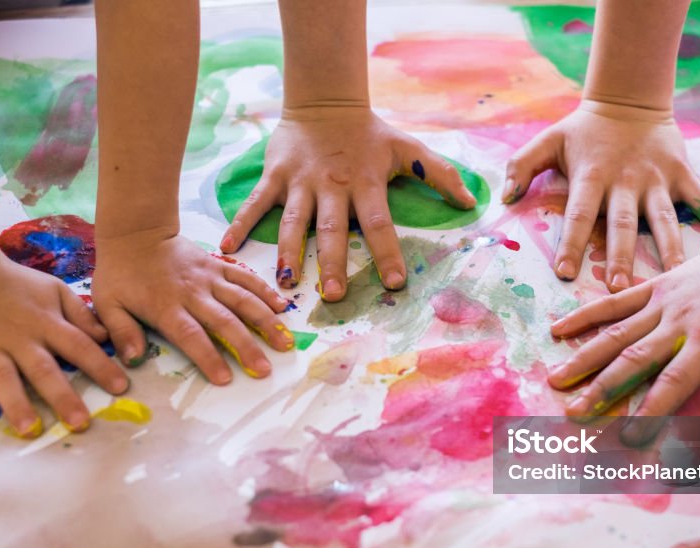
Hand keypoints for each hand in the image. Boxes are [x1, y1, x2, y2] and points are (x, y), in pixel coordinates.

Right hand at [0, 256, 128, 436]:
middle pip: (44, 370)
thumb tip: (106, 337)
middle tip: (80, 423)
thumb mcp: (55, 290)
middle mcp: (21, 339)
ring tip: (30, 430)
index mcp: (47, 324)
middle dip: (63, 397)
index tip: (121, 388)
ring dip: (18, 405)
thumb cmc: (16, 285)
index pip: (80, 346)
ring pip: (5, 378)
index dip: (101, 366)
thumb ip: (80, 314)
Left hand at [92, 229, 293, 383]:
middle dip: (247, 346)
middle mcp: (194, 293)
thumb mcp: (107, 304)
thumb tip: (133, 361)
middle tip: (265, 370)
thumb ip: (121, 332)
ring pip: (243, 300)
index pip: (191, 335)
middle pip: (225, 321)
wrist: (135, 233)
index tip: (226, 378)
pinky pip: (245, 278)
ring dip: (266, 322)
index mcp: (166, 306)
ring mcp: (210, 278)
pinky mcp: (219, 265)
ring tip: (285, 343)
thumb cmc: (120, 274)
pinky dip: (265, 291)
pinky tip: (282, 307)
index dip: (209, 357)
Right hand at [220, 106, 476, 300]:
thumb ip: (440, 174)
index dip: (386, 252)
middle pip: (333, 230)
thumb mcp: (407, 148)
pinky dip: (241, 224)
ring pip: (294, 222)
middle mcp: (332, 186)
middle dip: (334, 263)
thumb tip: (471, 201)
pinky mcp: (274, 176)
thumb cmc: (369, 133)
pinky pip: (255, 203)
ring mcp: (299, 182)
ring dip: (290, 253)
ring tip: (288, 284)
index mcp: (365, 182)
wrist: (325, 101)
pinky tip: (227, 247)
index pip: (378, 222)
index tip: (393, 283)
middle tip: (334, 295)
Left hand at [504, 100, 699, 288]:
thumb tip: (504, 196)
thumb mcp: (548, 140)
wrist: (630, 101)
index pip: (578, 214)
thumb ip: (522, 165)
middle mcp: (625, 181)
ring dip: (667, 250)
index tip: (564, 273)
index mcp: (592, 177)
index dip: (570, 243)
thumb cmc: (584, 130)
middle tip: (620, 288)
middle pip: (622, 224)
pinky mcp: (682, 175)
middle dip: (621, 256)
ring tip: (672, 280)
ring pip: (663, 220)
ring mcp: (657, 179)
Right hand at [548, 235, 699, 418]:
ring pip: (615, 334)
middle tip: (575, 414)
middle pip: (633, 361)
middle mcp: (678, 322)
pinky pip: (615, 303)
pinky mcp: (653, 286)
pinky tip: (558, 330)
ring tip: (556, 379)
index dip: (652, 410)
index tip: (629, 437)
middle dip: (602, 390)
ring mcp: (661, 303)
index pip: (674, 382)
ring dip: (584, 357)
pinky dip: (586, 316)